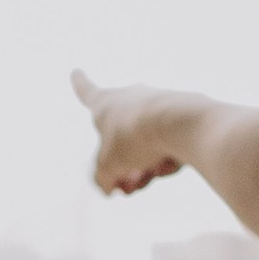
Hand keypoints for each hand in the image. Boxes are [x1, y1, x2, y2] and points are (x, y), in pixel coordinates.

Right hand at [71, 68, 197, 198]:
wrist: (179, 123)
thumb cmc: (134, 136)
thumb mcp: (107, 165)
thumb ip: (103, 178)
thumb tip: (109, 187)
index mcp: (105, 103)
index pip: (87, 93)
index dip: (79, 84)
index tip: (76, 71)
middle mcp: (131, 99)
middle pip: (121, 139)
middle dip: (123, 166)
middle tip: (127, 188)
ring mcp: (157, 107)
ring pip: (147, 147)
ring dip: (145, 168)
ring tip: (148, 179)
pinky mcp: (182, 118)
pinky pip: (170, 145)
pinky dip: (167, 160)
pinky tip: (171, 164)